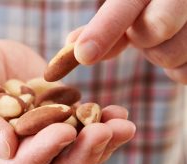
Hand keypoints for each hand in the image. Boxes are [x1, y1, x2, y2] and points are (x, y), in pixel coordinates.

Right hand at [0, 105, 134, 163]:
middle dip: (84, 154)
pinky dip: (103, 122)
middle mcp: (20, 155)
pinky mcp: (60, 119)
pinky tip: (117, 112)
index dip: (43, 152)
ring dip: (102, 142)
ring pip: (77, 153)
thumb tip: (6, 146)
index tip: (65, 131)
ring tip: (122, 123)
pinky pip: (85, 129)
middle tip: (106, 132)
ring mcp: (43, 138)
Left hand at [67, 0, 186, 83]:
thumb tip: (70, 45)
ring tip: (166, 37)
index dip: (104, 30)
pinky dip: (177, 68)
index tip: (83, 54)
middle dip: (142, 38)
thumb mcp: (130, 3)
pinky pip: (185, 74)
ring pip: (168, 57)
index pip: (125, 6)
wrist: (185, 2)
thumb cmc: (154, 2)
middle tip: (144, 31)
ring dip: (159, 54)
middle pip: (152, 31)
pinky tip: (180, 47)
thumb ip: (105, 24)